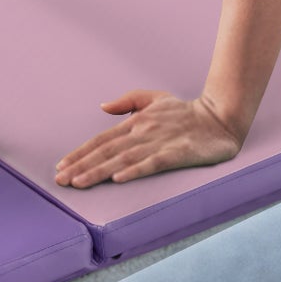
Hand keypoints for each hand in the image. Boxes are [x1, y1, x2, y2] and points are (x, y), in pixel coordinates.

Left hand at [54, 90, 244, 187]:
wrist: (220, 118)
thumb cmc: (185, 111)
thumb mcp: (155, 99)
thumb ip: (128, 102)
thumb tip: (102, 106)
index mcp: (137, 121)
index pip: (102, 139)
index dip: (81, 153)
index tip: (61, 167)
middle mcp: (143, 131)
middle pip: (107, 151)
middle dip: (82, 166)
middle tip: (60, 180)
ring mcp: (159, 142)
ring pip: (123, 159)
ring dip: (99, 171)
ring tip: (79, 183)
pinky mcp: (176, 153)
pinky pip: (152, 163)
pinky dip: (134, 171)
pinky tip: (118, 179)